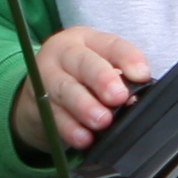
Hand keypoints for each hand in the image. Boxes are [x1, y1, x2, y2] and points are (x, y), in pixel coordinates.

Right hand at [9, 25, 150, 156]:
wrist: (36, 96)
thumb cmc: (80, 80)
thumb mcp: (100, 70)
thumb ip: (120, 81)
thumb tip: (136, 100)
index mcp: (87, 40)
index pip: (111, 45)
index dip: (127, 58)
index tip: (142, 75)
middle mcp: (64, 53)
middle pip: (83, 62)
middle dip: (102, 79)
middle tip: (118, 97)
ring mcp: (45, 77)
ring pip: (65, 89)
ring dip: (85, 106)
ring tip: (102, 121)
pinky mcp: (35, 103)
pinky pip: (53, 116)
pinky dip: (69, 128)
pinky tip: (83, 137)